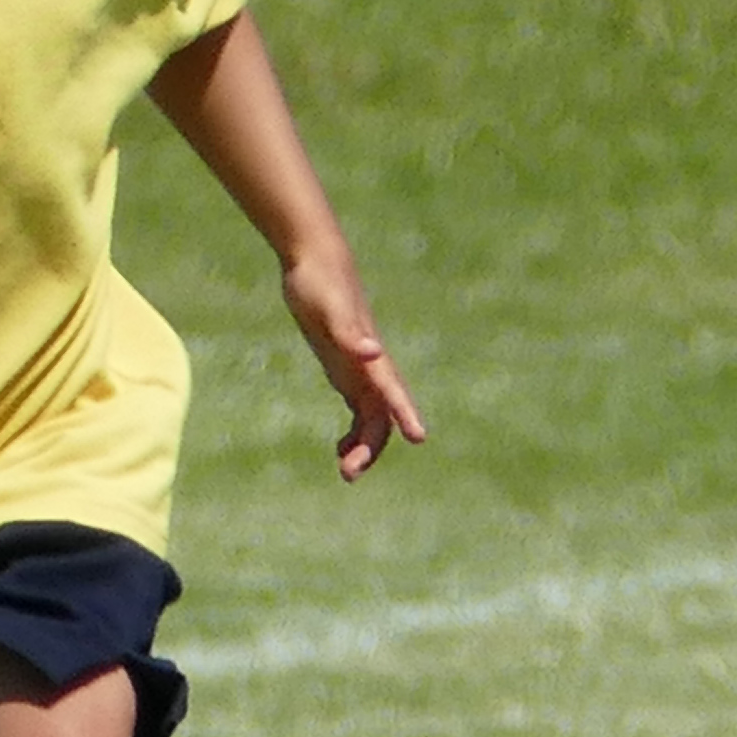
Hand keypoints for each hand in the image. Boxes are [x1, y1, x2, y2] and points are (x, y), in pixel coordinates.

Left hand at [279, 247, 430, 479]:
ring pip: (370, 420)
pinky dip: (352, 433)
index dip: (406, 414)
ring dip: (363, 446)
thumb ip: (350, 332)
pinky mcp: (344, 371)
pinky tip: (340, 448)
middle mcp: (370, 368)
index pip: (393, 392)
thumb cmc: (321, 283)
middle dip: (371, 447)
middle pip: (380, 417)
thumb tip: (373, 350)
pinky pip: (357, 411)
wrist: (316, 262)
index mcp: (371, 357)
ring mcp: (358, 371)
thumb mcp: (330, 309)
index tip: (419, 438)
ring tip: (345, 472)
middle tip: (349, 474)